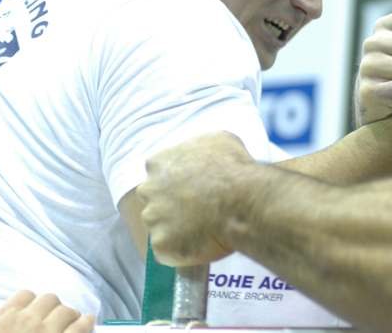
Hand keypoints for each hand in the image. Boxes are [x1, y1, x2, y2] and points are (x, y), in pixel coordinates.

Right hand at [0, 291, 93, 332]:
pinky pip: (82, 326)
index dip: (30, 303)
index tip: (32, 310)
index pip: (25, 296)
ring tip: (73, 320)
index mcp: (6, 319)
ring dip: (70, 315)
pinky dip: (86, 323)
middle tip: (54, 317)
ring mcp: (49, 332)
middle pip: (50, 300)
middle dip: (52, 308)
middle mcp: (29, 321)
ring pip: (67, 311)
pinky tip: (89, 322)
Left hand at [137, 131, 254, 265]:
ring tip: (203, 230)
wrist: (242, 200)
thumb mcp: (218, 140)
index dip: (176, 182)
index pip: (157, 173)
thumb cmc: (234, 168)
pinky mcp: (161, 246)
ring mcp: (153, 219)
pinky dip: (182, 251)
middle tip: (196, 212)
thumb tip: (203, 154)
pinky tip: (202, 245)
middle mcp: (149, 190)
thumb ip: (199, 147)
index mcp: (158, 163)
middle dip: (169, 207)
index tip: (192, 188)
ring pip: (160, 228)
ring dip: (176, 230)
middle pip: (153, 201)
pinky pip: (168, 252)